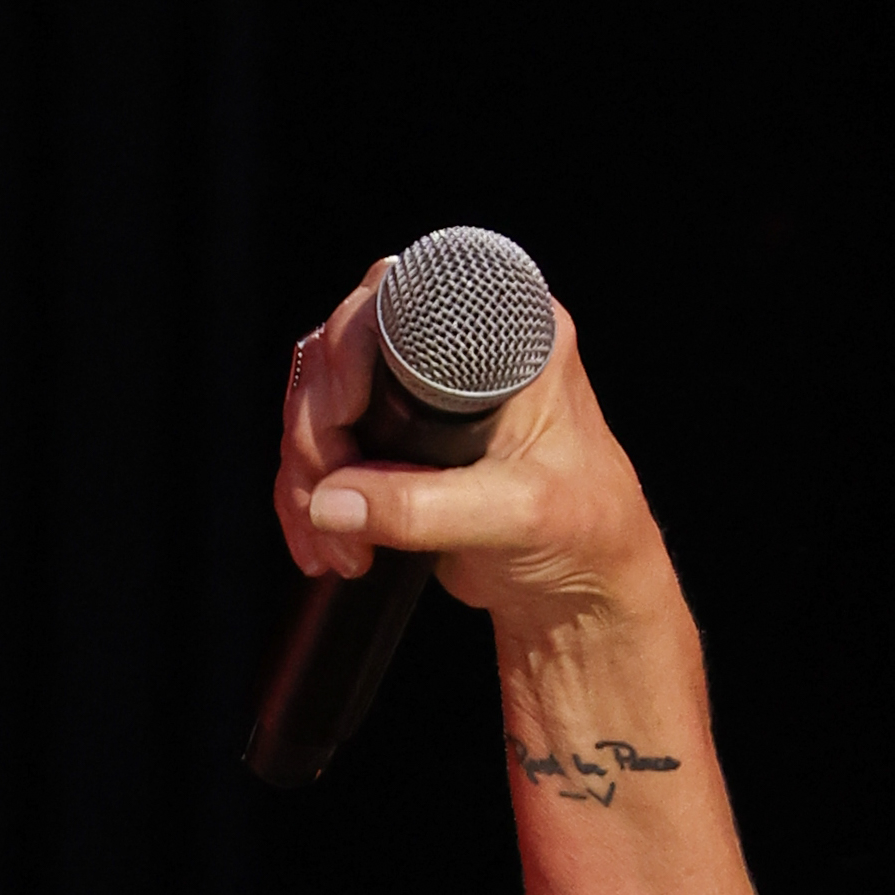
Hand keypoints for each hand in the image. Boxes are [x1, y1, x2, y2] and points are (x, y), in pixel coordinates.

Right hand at [273, 267, 673, 653]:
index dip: (350, 350)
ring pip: (320, 397)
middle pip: (341, 347)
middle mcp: (456, 346)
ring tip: (338, 545)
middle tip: (332, 502)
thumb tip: (332, 500)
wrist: (580, 592)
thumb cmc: (583, 535)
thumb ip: (425, 509)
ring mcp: (418, 389)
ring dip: (310, 472)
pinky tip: (324, 543)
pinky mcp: (394, 438)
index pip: (398, 301)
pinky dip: (312, 493)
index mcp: (508, 332)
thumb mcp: (515, 517)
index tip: (341, 415)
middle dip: (319, 430)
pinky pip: (325, 444)